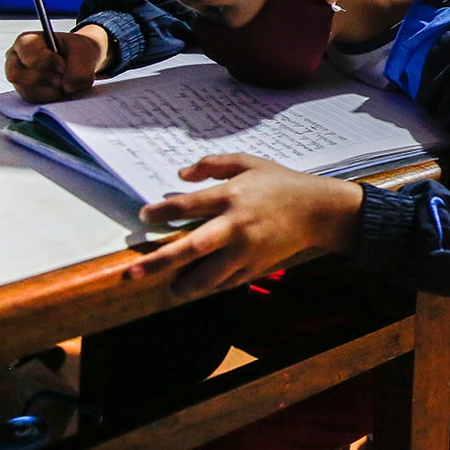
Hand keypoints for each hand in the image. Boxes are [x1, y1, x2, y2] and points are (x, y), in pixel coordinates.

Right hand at [5, 25, 111, 102]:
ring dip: (51, 90)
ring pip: (28, 91)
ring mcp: (20, 80)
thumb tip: (67, 86)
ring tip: (64, 82)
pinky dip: (53, 97)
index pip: (26, 50)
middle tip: (62, 78)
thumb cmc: (77, 51)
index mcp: (27, 41)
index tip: (63, 65)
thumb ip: (79, 66)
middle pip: (16, 74)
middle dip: (44, 78)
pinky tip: (61, 89)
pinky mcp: (28, 94)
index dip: (46, 59)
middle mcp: (16, 60)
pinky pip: (36, 102)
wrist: (81, 63)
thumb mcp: (84, 51)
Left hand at [126, 153, 364, 297]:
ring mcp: (247, 250)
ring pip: (208, 276)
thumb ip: (213, 164)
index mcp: (232, 196)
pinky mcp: (257, 267)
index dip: (161, 213)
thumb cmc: (281, 183)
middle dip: (158, 262)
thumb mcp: (249, 162)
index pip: (186, 206)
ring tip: (171, 287)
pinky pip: (226, 282)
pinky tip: (200, 284)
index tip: (144, 217)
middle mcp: (236, 225)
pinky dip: (211, 285)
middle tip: (131, 273)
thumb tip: (180, 176)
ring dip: (184, 285)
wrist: (318, 211)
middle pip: (191, 248)